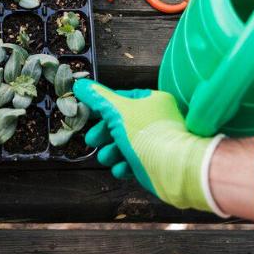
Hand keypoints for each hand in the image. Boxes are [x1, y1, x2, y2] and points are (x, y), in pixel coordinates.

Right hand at [73, 79, 225, 214]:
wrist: (173, 168)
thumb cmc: (147, 134)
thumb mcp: (117, 111)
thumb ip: (97, 98)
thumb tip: (80, 84)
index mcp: (153, 101)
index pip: (122, 100)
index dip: (103, 109)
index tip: (89, 117)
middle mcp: (158, 119)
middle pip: (122, 124)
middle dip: (104, 135)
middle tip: (92, 141)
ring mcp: (158, 141)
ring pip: (127, 144)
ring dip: (112, 152)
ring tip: (107, 158)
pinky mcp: (157, 162)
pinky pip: (136, 161)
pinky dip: (125, 165)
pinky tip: (120, 169)